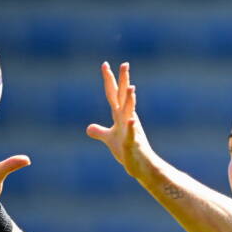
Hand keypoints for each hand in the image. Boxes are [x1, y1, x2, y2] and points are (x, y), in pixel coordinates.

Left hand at [86, 61, 154, 176]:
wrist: (142, 167)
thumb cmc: (128, 152)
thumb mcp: (109, 140)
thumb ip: (99, 132)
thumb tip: (89, 128)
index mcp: (120, 115)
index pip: (113, 94)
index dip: (109, 80)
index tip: (105, 64)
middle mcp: (127, 119)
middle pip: (124, 96)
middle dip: (124, 81)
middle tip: (125, 64)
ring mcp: (131, 130)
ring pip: (130, 112)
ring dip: (131, 100)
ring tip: (132, 87)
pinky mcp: (133, 144)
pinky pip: (132, 134)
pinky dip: (131, 127)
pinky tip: (132, 120)